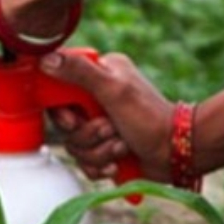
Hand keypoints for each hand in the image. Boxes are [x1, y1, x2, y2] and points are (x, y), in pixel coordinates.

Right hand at [42, 50, 172, 182]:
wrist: (177, 154)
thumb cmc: (151, 119)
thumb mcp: (113, 90)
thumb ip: (80, 72)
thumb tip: (46, 58)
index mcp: (98, 74)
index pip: (58, 88)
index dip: (61, 109)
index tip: (75, 118)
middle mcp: (96, 97)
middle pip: (63, 122)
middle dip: (86, 134)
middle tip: (109, 129)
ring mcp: (99, 124)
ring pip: (74, 145)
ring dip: (98, 151)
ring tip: (121, 146)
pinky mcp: (103, 148)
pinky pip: (84, 162)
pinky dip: (100, 165)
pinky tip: (118, 161)